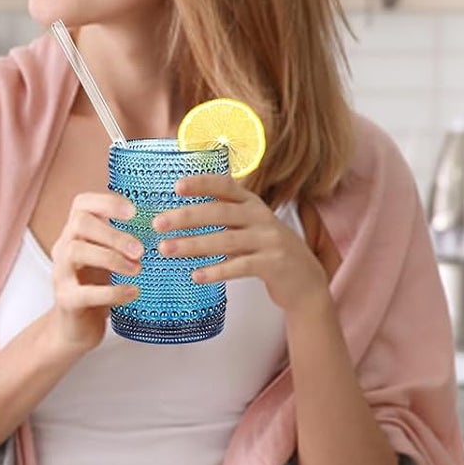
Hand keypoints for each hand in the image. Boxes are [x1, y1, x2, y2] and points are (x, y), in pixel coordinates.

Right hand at [47, 191, 142, 353]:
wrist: (74, 328)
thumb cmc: (97, 286)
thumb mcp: (108, 257)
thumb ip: (123, 239)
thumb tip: (164, 221)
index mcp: (75, 233)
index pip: (82, 203)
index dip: (107, 202)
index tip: (133, 212)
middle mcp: (63, 247)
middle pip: (80, 224)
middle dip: (113, 233)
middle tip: (141, 249)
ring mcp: (60, 274)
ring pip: (77, 252)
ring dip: (111, 258)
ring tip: (137, 269)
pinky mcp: (66, 300)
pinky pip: (85, 292)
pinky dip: (112, 291)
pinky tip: (133, 292)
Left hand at [155, 174, 329, 315]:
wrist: (305, 280)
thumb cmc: (266, 251)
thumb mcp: (248, 227)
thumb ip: (222, 217)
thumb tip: (176, 215)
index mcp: (252, 204)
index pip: (226, 186)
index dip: (202, 184)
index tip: (176, 186)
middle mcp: (262, 217)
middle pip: (220, 212)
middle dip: (187, 217)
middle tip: (158, 224)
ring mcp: (270, 240)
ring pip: (226, 240)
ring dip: (193, 245)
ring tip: (166, 250)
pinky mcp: (274, 264)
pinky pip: (240, 266)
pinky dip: (217, 271)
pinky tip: (196, 275)